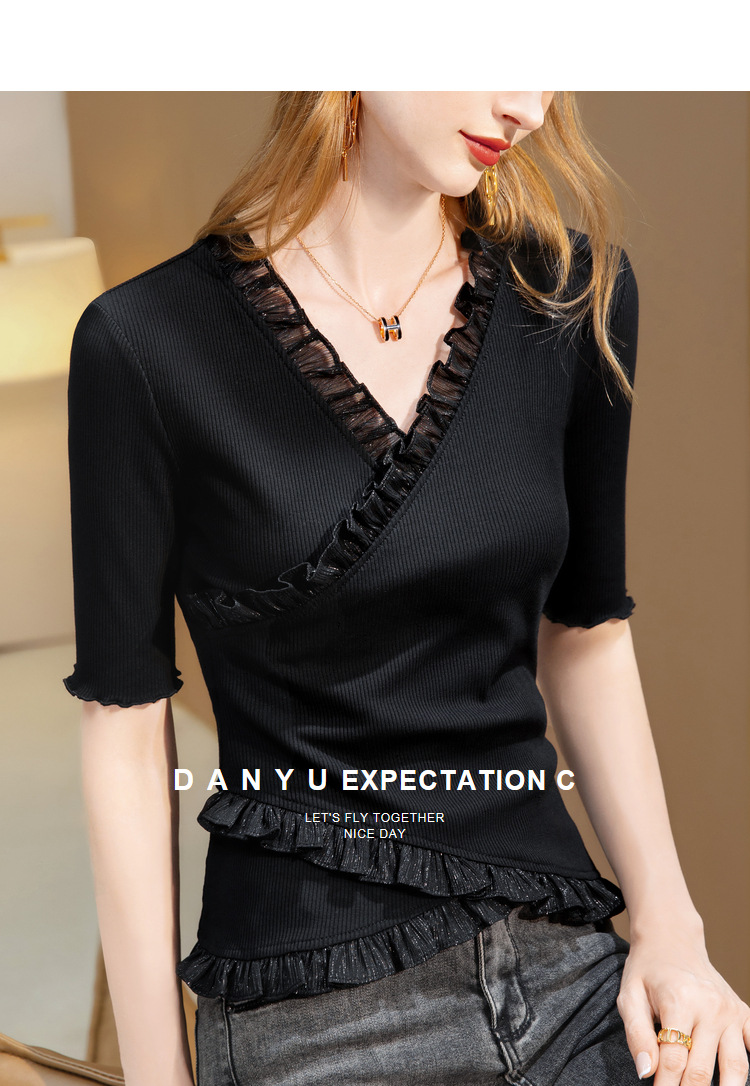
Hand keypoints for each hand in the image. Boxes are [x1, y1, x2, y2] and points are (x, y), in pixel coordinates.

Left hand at [616, 922, 749, 1084]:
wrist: (672, 941)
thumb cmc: (647, 971)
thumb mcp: (629, 996)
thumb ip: (637, 1035)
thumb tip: (646, 1072)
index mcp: (680, 1000)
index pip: (673, 1060)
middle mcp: (711, 1006)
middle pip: (702, 1069)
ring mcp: (730, 1011)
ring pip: (736, 1067)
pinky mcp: (743, 1013)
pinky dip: (747, 1070)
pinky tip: (734, 1081)